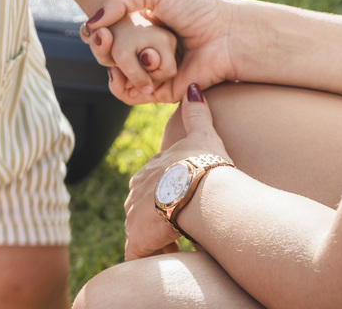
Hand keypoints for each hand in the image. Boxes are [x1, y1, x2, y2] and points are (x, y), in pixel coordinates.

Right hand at [82, 0, 237, 102]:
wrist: (226, 34)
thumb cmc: (196, 8)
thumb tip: (92, 23)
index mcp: (144, 25)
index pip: (107, 33)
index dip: (95, 32)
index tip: (91, 28)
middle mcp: (146, 48)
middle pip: (107, 55)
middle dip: (101, 47)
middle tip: (103, 38)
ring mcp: (152, 70)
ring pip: (116, 75)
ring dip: (113, 64)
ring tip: (117, 54)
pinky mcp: (160, 91)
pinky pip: (130, 94)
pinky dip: (124, 83)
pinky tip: (126, 70)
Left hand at [124, 85, 231, 259]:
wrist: (202, 189)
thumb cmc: (206, 163)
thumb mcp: (203, 133)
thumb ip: (197, 112)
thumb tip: (193, 87)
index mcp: (149, 170)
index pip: (150, 184)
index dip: (164, 196)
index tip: (181, 204)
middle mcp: (137, 191)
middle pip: (140, 208)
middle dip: (157, 219)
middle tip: (180, 226)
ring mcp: (135, 215)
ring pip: (139, 231)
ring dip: (156, 238)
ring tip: (179, 241)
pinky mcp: (138, 237)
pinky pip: (138, 253)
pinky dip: (151, 254)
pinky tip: (174, 251)